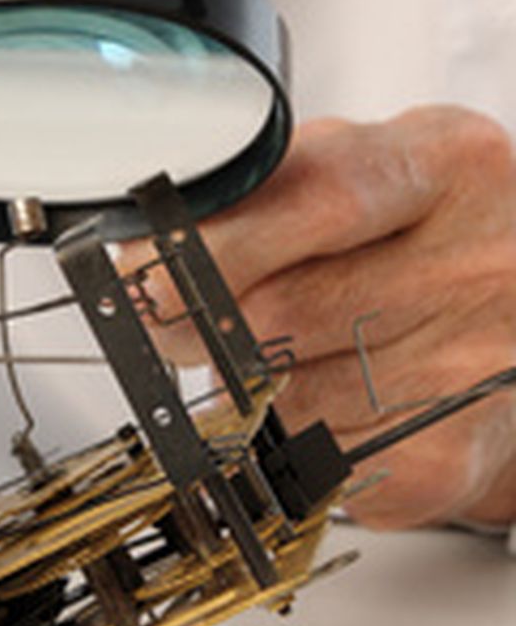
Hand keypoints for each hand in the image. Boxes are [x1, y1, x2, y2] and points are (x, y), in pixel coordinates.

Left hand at [131, 106, 515, 528]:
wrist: (509, 342)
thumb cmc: (411, 248)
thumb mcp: (357, 179)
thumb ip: (264, 196)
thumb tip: (147, 256)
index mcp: (449, 166)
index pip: (315, 198)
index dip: (212, 242)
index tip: (145, 268)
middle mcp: (478, 265)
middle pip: (277, 313)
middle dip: (204, 327)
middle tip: (191, 324)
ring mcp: (471, 368)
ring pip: (280, 396)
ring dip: (248, 387)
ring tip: (289, 359)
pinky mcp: (445, 458)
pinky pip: (307, 459)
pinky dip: (285, 441)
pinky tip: (323, 410)